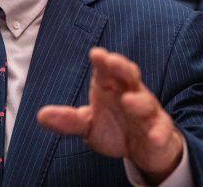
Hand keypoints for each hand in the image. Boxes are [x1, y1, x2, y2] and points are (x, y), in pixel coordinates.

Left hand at [37, 48, 182, 183]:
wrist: (145, 149)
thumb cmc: (115, 128)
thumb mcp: (89, 125)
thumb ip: (69, 120)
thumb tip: (41, 116)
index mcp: (111, 87)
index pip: (107, 69)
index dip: (103, 61)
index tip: (96, 54)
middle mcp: (131, 93)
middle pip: (129, 75)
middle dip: (122, 67)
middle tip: (112, 62)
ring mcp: (147, 112)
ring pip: (146, 102)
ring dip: (138, 101)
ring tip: (128, 101)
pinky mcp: (160, 131)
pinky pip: (161, 130)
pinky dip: (158, 132)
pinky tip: (152, 135)